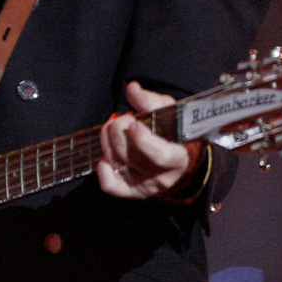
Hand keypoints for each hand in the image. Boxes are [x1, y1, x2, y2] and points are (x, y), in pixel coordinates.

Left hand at [96, 81, 203, 200]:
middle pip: (130, 154)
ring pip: (116, 162)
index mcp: (178, 158)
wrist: (177, 159)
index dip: (142, 138)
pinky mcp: (131, 192)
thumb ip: (150, 101)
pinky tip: (106, 157)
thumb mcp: (168, 112)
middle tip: (123, 118)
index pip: (159, 155)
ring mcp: (145, 186)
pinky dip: (103, 170)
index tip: (134, 121)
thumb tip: (132, 88)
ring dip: (107, 139)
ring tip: (114, 127)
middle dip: (118, 129)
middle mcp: (162, 177)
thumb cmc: (173, 132)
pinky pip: (111, 186)